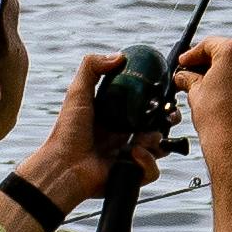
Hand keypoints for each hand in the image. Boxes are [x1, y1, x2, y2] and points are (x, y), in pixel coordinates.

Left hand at [22, 55, 172, 209]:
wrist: (63, 166)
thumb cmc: (67, 131)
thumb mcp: (78, 92)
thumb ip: (92, 67)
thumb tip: (120, 56)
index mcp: (117, 116)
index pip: (146, 105)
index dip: (159, 100)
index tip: (166, 95)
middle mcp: (126, 135)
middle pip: (160, 125)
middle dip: (167, 120)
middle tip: (167, 117)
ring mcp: (131, 156)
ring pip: (160, 147)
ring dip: (156, 141)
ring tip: (140, 140)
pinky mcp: (132, 175)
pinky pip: (153, 170)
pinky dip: (147, 162)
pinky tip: (132, 155)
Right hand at [177, 38, 231, 183]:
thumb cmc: (217, 118)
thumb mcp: (195, 92)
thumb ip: (189, 78)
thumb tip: (183, 76)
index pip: (209, 45)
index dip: (192, 54)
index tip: (184, 63)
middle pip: (226, 54)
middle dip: (208, 64)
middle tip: (191, 73)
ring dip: (223, 74)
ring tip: (204, 87)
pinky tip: (221, 96)